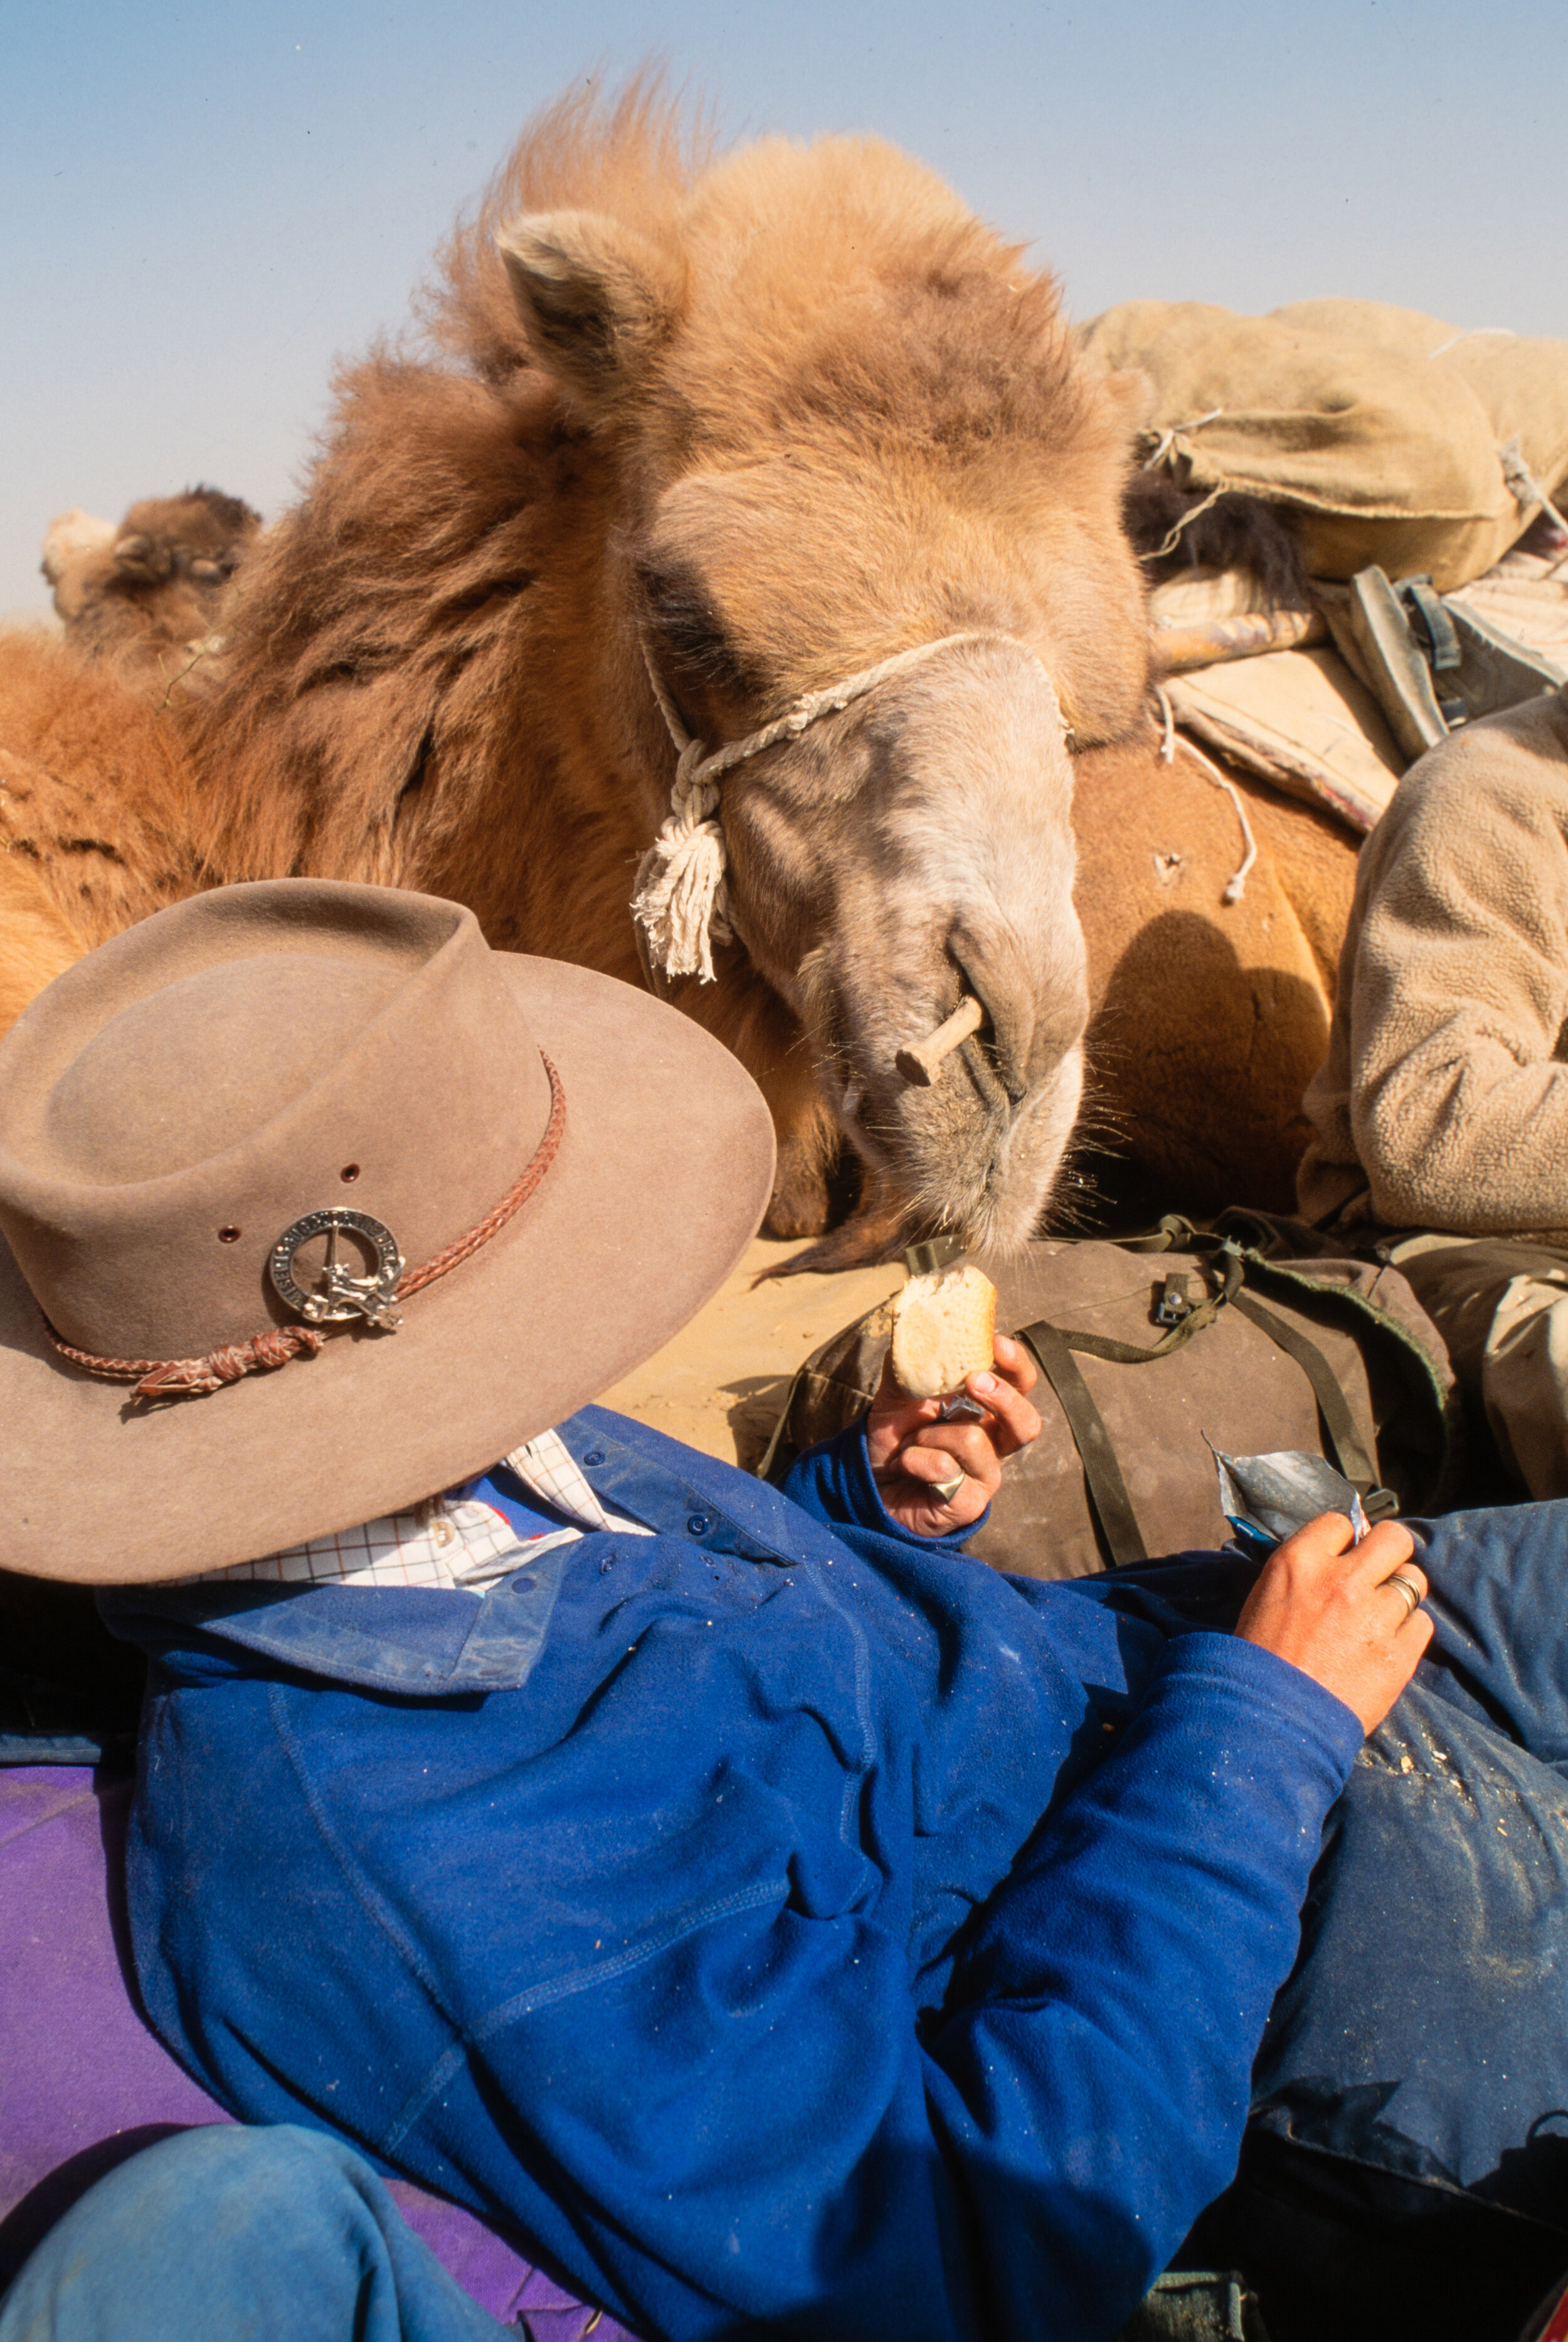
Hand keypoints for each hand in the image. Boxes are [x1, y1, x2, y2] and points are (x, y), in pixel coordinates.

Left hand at [865, 1334, 1040, 1536]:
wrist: (867, 1482)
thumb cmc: (893, 1435)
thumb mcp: (897, 1391)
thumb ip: (911, 1361)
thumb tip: (916, 1324)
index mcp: (987, 1410)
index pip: (1020, 1384)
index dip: (1017, 1364)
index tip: (997, 1342)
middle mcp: (994, 1442)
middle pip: (1027, 1422)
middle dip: (1002, 1397)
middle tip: (972, 1381)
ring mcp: (984, 1475)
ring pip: (975, 1441)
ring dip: (931, 1434)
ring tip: (911, 1440)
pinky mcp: (968, 1503)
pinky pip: (947, 1471)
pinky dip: (917, 1460)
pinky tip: (905, 1464)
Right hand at [1235, 1512, 1432, 1733]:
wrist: (1271, 1719)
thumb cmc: (1261, 1658)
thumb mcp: (1267, 1596)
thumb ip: (1305, 1569)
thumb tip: (1340, 1551)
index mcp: (1301, 1561)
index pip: (1340, 1522)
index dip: (1345, 1540)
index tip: (1344, 1556)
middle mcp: (1342, 1580)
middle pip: (1394, 1538)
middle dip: (1390, 1552)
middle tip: (1380, 1573)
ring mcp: (1374, 1616)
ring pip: (1414, 1581)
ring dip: (1402, 1595)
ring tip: (1383, 1616)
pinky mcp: (1398, 1653)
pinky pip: (1423, 1623)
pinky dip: (1409, 1632)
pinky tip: (1387, 1645)